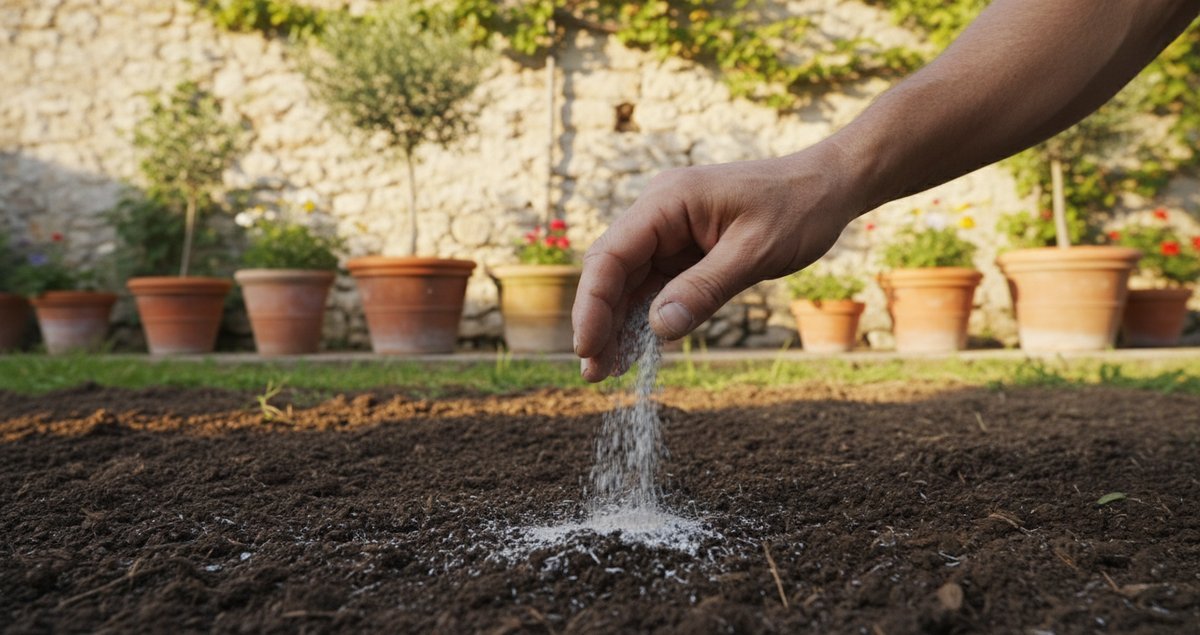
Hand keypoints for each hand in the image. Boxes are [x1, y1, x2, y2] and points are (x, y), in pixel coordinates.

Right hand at [572, 142, 863, 381]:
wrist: (829, 186)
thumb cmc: (798, 209)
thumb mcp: (754, 253)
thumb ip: (704, 289)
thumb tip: (657, 329)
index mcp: (667, 201)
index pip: (611, 255)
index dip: (592, 305)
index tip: (587, 347)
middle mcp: (659, 212)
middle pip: (611, 270)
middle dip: (599, 321)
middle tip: (593, 373)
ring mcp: (670, 230)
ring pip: (628, 282)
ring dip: (616, 324)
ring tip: (607, 370)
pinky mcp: (684, 248)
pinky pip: (654, 285)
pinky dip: (644, 316)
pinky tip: (635, 350)